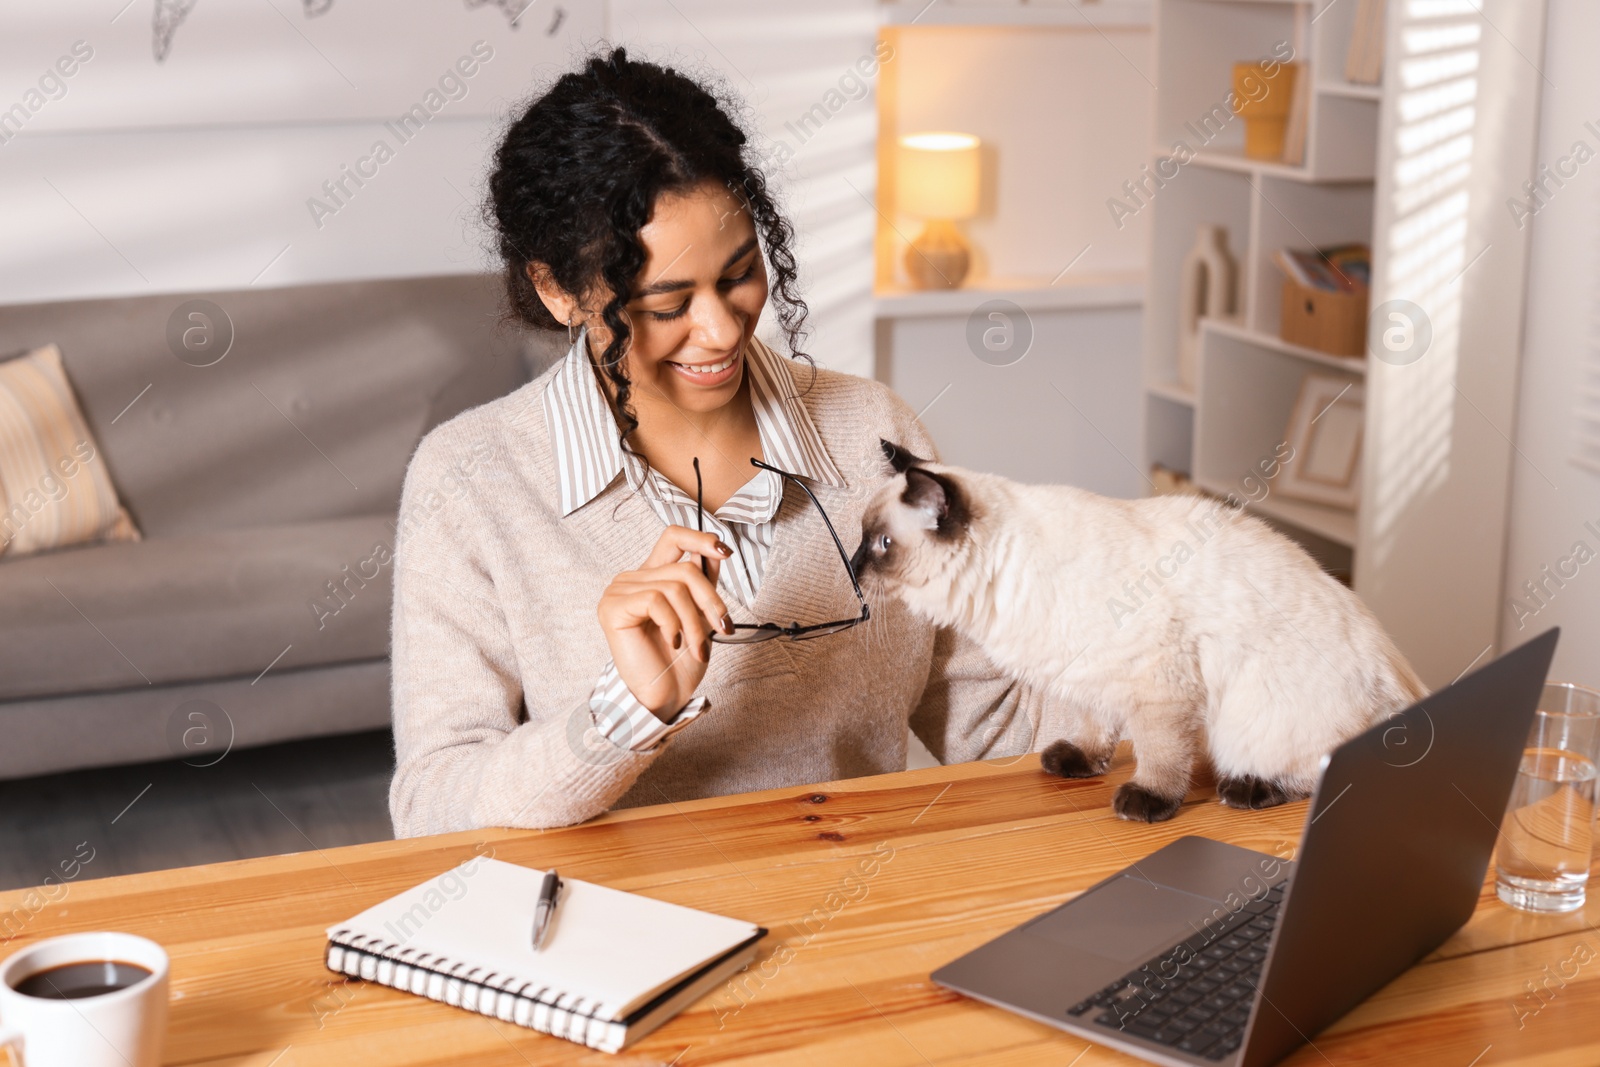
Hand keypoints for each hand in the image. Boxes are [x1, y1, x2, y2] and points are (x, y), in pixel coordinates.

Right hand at [597, 526, 734, 720]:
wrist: (662, 697)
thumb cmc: (678, 662)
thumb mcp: (700, 615)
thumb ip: (703, 582)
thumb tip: (715, 551)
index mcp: (651, 577)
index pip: (672, 538)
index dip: (700, 538)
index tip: (725, 552)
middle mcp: (633, 579)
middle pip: (684, 568)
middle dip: (711, 599)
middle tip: (723, 627)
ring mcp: (620, 591)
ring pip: (675, 586)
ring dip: (696, 622)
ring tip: (698, 647)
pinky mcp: (613, 607)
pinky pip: (656, 600)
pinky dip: (674, 624)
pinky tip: (673, 642)